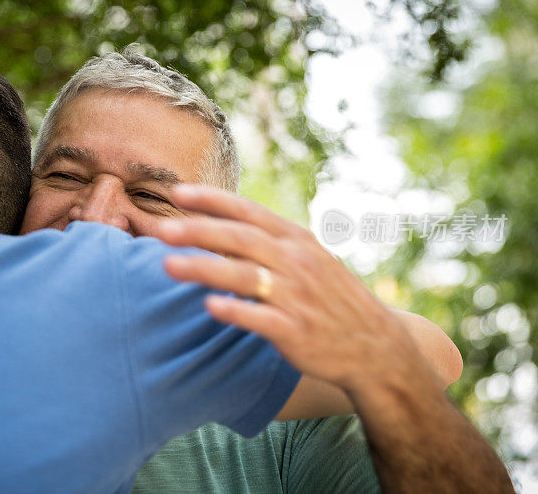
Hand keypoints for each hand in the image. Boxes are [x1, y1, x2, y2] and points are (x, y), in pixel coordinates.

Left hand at [155, 184, 428, 393]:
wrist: (376, 345)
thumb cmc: (330, 298)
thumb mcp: (308, 258)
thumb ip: (267, 241)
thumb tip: (218, 226)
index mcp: (296, 239)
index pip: (248, 212)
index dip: (212, 201)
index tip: (177, 193)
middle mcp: (296, 261)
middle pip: (240, 239)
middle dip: (198, 231)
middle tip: (160, 229)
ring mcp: (297, 295)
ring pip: (244, 276)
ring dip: (204, 269)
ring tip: (167, 265)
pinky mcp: (297, 330)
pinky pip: (262, 318)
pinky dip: (236, 310)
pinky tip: (209, 306)